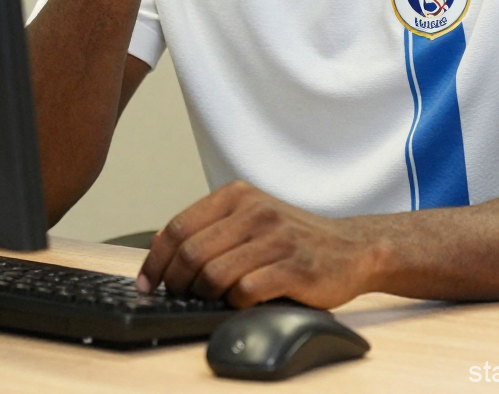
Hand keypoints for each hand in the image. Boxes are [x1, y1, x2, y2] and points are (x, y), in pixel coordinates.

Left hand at [135, 181, 381, 308]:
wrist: (351, 247)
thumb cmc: (293, 237)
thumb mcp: (251, 217)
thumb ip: (211, 227)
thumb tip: (159, 250)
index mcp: (238, 195)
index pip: (178, 227)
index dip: (156, 260)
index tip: (147, 283)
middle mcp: (255, 210)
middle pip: (191, 252)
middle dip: (177, 282)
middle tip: (179, 296)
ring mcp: (275, 238)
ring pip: (214, 274)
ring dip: (205, 295)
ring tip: (213, 299)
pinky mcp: (294, 267)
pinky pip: (245, 291)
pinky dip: (236, 303)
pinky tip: (243, 301)